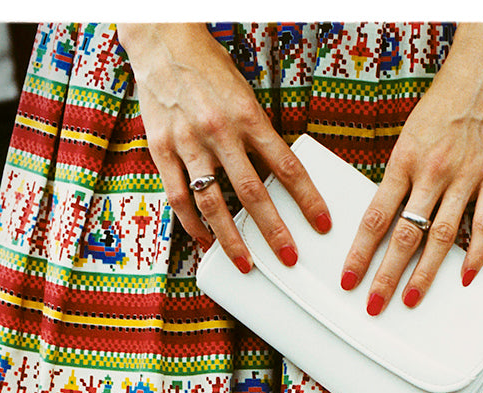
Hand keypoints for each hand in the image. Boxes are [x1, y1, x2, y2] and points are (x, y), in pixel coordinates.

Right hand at [117, 22, 330, 271]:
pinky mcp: (161, 149)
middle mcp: (219, 131)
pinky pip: (178, 198)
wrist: (162, 39)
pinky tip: (206, 241)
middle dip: (273, 230)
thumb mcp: (244, 95)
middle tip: (288, 256)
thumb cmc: (208, 68)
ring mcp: (188, 142)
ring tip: (246, 263)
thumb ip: (258, 134)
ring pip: (213, 203)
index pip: (286, 165)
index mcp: (247, 116)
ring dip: (231, 239)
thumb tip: (277, 174)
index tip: (321, 223)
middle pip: (252, 192)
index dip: (306, 198)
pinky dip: (193, 225)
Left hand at [340, 23, 482, 312]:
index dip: (360, 253)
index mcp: (405, 160)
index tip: (348, 279)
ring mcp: (466, 177)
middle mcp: (432, 172)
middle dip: (386, 274)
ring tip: (410, 298)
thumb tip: (387, 218)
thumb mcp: (411, 135)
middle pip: (404, 235)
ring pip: (442, 236)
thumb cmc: (446, 103)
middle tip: (374, 304)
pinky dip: (476, 255)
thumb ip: (402, 177)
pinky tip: (466, 277)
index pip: (375, 217)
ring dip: (425, 274)